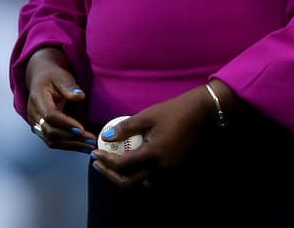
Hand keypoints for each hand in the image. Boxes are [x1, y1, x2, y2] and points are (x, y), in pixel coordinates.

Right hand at [24, 47, 95, 152]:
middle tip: (90, 140)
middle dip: (72, 138)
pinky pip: (53, 141)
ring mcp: (35, 123)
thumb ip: (69, 86)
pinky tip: (82, 147)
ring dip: (71, 145)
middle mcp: (33, 113)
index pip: (50, 115)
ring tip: (89, 146)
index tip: (82, 129)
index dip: (65, 124)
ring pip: (51, 140)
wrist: (41, 79)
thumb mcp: (62, 76)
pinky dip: (68, 146)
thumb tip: (79, 96)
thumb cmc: (53, 77)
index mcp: (37, 98)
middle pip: (50, 131)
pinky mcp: (41, 130)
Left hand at [91, 85, 214, 186]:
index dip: (106, 161)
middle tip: (98, 164)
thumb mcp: (146, 116)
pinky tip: (130, 163)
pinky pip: (150, 178)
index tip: (94, 153)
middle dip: (110, 174)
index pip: (123, 165)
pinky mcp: (173, 170)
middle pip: (129, 182)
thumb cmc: (172, 111)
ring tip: (111, 164)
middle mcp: (161, 169)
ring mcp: (169, 172)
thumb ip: (125, 128)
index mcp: (154, 155)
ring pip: (140, 182)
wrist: (199, 113)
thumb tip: (105, 137)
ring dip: (123, 176)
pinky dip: (137, 174)